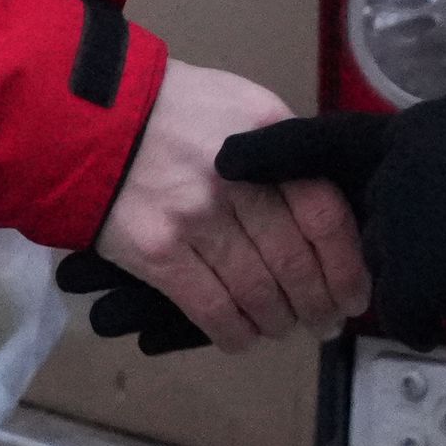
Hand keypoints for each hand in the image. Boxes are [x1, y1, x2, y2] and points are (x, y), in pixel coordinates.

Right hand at [91, 65, 370, 352]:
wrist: (91, 120)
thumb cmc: (176, 112)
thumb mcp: (242, 107)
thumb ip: (284, 154)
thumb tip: (325, 215)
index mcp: (267, 137)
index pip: (324, 213)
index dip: (346, 265)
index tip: (354, 294)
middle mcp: (237, 179)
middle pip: (295, 260)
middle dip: (317, 304)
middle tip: (323, 323)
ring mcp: (195, 217)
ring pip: (258, 291)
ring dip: (278, 321)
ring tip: (282, 328)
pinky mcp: (157, 252)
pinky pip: (211, 309)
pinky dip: (235, 333)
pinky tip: (243, 338)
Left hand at [222, 91, 445, 347]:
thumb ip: (444, 146)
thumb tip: (438, 164)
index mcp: (404, 133)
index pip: (322, 140)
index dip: (274, 153)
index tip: (225, 161)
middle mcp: (387, 178)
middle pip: (362, 219)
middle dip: (396, 237)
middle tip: (443, 237)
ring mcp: (396, 229)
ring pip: (387, 266)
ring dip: (423, 273)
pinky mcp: (411, 278)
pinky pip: (410, 310)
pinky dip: (434, 314)